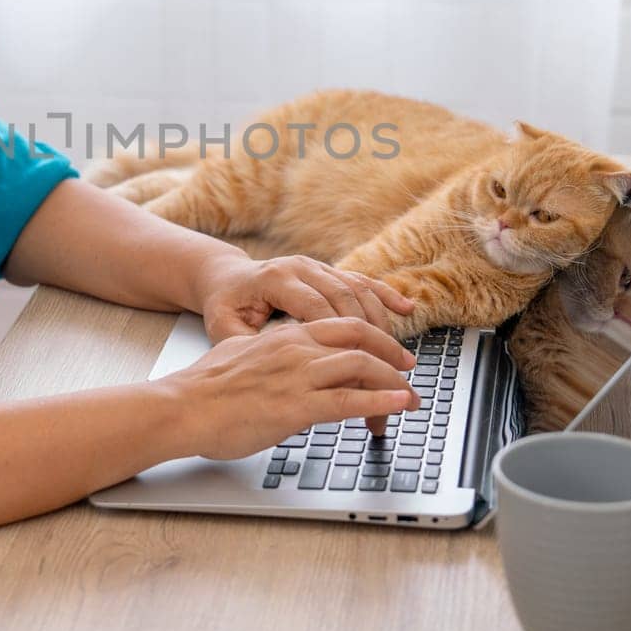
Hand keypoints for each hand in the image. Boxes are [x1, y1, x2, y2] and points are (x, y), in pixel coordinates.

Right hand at [163, 318, 419, 457]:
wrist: (179, 407)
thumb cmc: (203, 390)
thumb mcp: (242, 359)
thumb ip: (269, 359)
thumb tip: (281, 371)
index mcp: (283, 336)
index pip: (339, 322)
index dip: (371, 334)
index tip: (387, 349)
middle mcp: (294, 347)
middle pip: (358, 334)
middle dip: (391, 350)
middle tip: (408, 367)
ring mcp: (296, 375)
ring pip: (360, 364)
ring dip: (393, 381)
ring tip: (410, 396)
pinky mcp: (294, 406)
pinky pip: (348, 400)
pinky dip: (380, 401)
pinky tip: (397, 406)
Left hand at [190, 252, 416, 343]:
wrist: (226, 278)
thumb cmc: (225, 306)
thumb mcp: (224, 327)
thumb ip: (246, 343)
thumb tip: (270, 363)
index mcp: (275, 278)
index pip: (315, 306)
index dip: (338, 335)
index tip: (357, 365)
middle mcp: (300, 266)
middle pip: (344, 296)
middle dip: (369, 332)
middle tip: (389, 365)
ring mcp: (317, 266)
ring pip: (358, 288)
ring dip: (381, 320)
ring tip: (398, 353)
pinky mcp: (328, 270)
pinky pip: (362, 280)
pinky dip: (385, 295)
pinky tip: (406, 310)